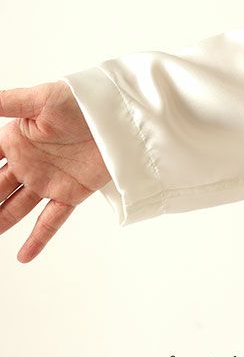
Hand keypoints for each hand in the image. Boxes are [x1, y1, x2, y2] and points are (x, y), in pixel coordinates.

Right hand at [0, 81, 111, 262]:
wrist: (118, 116)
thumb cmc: (82, 100)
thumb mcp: (39, 99)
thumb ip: (4, 104)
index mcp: (15, 140)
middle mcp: (27, 163)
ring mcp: (48, 179)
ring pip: (15, 208)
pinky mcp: (71, 193)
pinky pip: (51, 220)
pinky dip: (38, 239)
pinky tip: (22, 256)